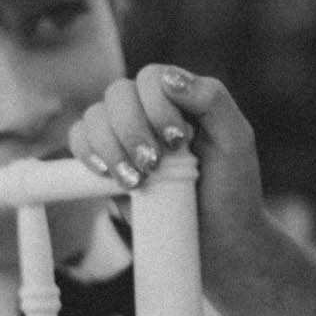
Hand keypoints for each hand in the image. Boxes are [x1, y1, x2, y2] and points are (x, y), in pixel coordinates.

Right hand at [68, 64, 266, 260]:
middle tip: (153, 164)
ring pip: (95, 116)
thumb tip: (169, 77)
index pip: (151, 78)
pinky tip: (107, 174)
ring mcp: (124, 135)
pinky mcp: (106, 161)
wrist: (219, 238)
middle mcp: (148, 110)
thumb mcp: (236, 140)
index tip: (177, 142)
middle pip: (118, 94)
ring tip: (136, 181)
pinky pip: (79, 139)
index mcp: (180, 97)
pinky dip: (87, 153)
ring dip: (109, 146)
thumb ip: (213, 100)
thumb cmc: (232, 187)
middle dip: (132, 129)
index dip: (157, 105)